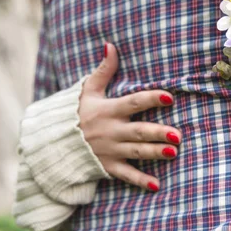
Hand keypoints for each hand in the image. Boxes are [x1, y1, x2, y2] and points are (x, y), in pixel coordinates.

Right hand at [78, 43, 180, 191]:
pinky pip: (125, 174)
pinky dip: (140, 181)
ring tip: (173, 153)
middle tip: (178, 135)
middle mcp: (110, 131)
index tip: (169, 96)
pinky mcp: (107, 166)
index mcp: (108, 110)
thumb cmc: (76, 113)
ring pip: (136, 152)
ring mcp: (109, 150)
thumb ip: (104, 70)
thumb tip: (111, 45)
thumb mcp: (88, 90)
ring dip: (154, 153)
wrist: (53, 142)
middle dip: (157, 133)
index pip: (133, 103)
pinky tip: (156, 185)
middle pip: (138, 131)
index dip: (151, 98)